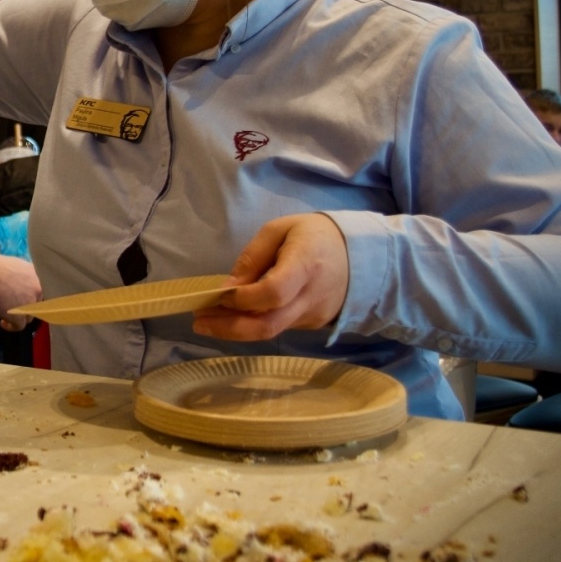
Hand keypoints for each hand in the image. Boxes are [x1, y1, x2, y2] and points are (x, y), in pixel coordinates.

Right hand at [0, 254, 40, 330]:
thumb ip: (18, 273)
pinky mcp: (19, 316)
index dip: (29, 294)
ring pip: (29, 316)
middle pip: (36, 303)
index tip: (21, 296)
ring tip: (7, 315)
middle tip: (14, 306)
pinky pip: (19, 326)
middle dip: (25, 306)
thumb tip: (14, 280)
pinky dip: (11, 326)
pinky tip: (3, 323)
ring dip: (19, 316)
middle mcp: (36, 288)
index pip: (37, 288)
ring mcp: (29, 303)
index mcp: (34, 274)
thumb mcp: (11, 264)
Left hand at [192, 213, 348, 341]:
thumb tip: (227, 287)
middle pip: (268, 325)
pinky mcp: (312, 325)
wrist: (361, 255)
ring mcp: (314, 316)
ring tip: (208, 321)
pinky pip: (279, 328)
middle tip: (199, 322)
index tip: (219, 295)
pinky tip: (235, 317)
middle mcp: (311, 296)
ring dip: (235, 329)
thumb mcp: (279, 230)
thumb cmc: (314, 235)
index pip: (273, 292)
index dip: (243, 299)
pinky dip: (253, 325)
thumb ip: (252, 258)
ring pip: (271, 332)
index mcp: (305, 264)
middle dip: (228, 328)